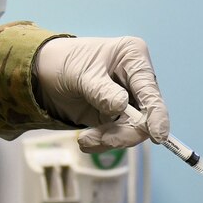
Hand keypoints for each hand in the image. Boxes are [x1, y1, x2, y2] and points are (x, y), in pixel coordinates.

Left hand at [34, 36, 167, 150]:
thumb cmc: (66, 62)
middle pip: (146, 116)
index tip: (157, 135)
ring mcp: (129, 101)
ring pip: (132, 130)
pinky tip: (86, 141)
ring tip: (85, 140)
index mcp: (134, 58)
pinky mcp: (117, 118)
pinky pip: (118, 137)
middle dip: (124, 133)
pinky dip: (103, 143)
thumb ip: (101, 91)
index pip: (150, 90)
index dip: (157, 114)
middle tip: (102, 140)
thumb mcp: (81, 73)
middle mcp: (136, 81)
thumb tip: (120, 106)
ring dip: (110, 140)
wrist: (45, 75)